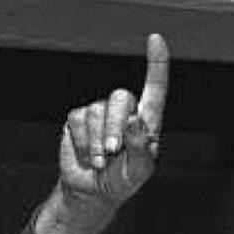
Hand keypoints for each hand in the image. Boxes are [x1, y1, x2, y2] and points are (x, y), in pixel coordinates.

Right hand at [36, 33, 169, 233]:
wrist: (93, 193)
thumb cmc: (123, 181)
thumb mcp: (140, 171)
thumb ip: (141, 147)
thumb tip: (135, 119)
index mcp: (146, 121)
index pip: (154, 87)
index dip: (156, 64)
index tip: (155, 40)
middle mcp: (124, 112)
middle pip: (120, 98)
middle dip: (115, 126)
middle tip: (113, 153)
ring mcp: (100, 113)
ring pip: (97, 112)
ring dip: (98, 142)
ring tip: (102, 162)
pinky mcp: (78, 120)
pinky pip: (79, 122)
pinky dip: (84, 144)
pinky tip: (88, 157)